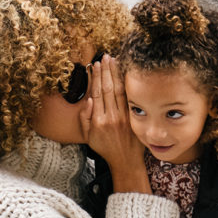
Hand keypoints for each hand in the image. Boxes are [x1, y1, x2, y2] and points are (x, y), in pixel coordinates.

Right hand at [84, 54, 148, 192]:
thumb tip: (88, 100)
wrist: (125, 160)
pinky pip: (129, 97)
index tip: (94, 65)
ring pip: (118, 90)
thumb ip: (84, 118)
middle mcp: (110, 117)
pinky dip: (127, 84)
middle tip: (105, 57)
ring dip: (116, 73)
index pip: (95, 93)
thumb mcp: (88, 136)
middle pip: (107, 88)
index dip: (95, 77)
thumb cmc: (104, 148)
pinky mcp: (133, 117)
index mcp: (98, 121)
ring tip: (114, 60)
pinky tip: (125, 73)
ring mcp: (123, 116)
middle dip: (106, 71)